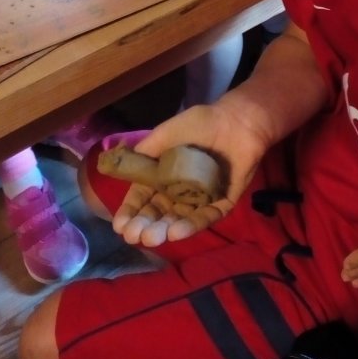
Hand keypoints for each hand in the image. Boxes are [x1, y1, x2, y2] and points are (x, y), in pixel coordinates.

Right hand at [112, 99, 266, 247]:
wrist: (238, 121)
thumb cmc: (201, 124)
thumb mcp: (167, 133)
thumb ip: (146, 150)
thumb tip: (119, 167)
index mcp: (164, 175)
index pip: (143, 198)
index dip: (130, 212)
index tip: (120, 225)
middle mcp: (180, 191)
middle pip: (159, 214)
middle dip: (145, 226)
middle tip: (135, 236)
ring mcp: (201, 199)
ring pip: (180, 220)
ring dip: (165, 230)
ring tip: (153, 238)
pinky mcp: (222, 203)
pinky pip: (206, 217)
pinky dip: (192, 226)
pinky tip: (177, 233)